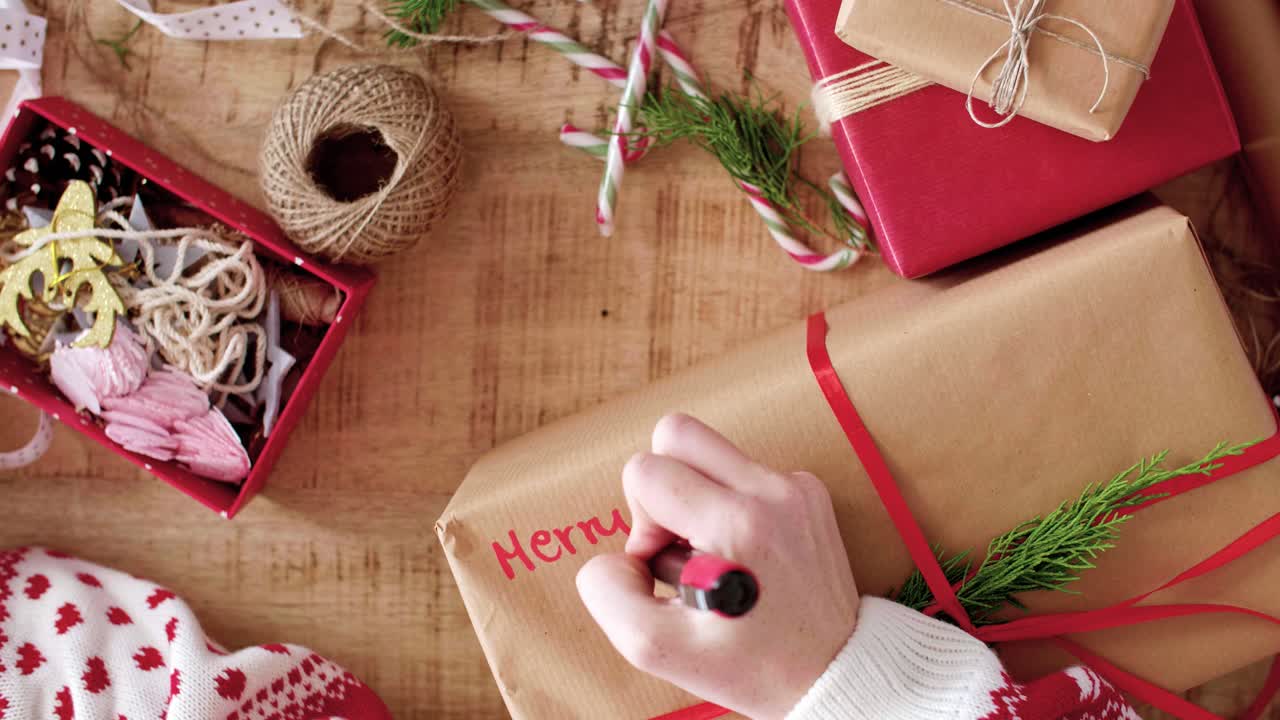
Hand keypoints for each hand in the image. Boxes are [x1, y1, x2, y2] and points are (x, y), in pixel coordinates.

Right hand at [576, 414, 859, 719]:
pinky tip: (744, 554)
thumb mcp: (660, 649)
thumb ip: (608, 593)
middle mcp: (771, 491)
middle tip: (680, 544)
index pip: (645, 470)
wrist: (834, 674)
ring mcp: (796, 487)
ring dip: (694, 495)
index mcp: (736, 523)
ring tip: (713, 552)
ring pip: (710, 448)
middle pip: (676, 431)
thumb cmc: (751, 666)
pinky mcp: (810, 492)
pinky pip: (744, 470)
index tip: (667, 568)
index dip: (639, 523)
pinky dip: (730, 505)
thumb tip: (619, 555)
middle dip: (661, 486)